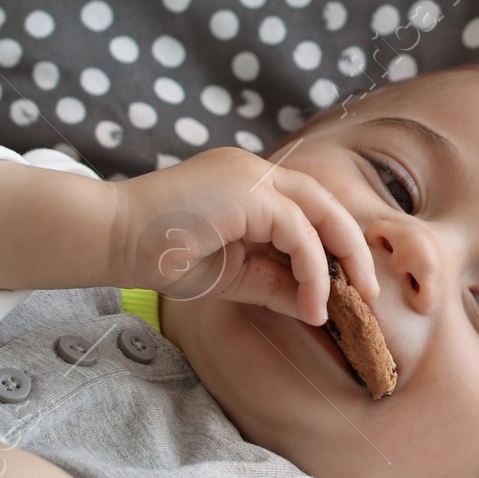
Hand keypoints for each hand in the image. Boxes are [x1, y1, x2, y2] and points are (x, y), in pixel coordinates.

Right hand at [107, 146, 380, 324]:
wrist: (108, 237)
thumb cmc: (157, 255)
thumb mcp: (230, 275)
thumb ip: (273, 282)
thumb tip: (316, 306)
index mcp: (247, 185)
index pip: (306, 210)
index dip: (331, 248)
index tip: (345, 289)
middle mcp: (254, 171)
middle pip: (325, 203)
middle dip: (353, 248)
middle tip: (369, 292)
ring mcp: (251, 174)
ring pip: (321, 211)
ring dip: (342, 258)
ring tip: (351, 301)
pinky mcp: (248, 190)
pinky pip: (299, 230)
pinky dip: (313, 269)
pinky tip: (312, 303)